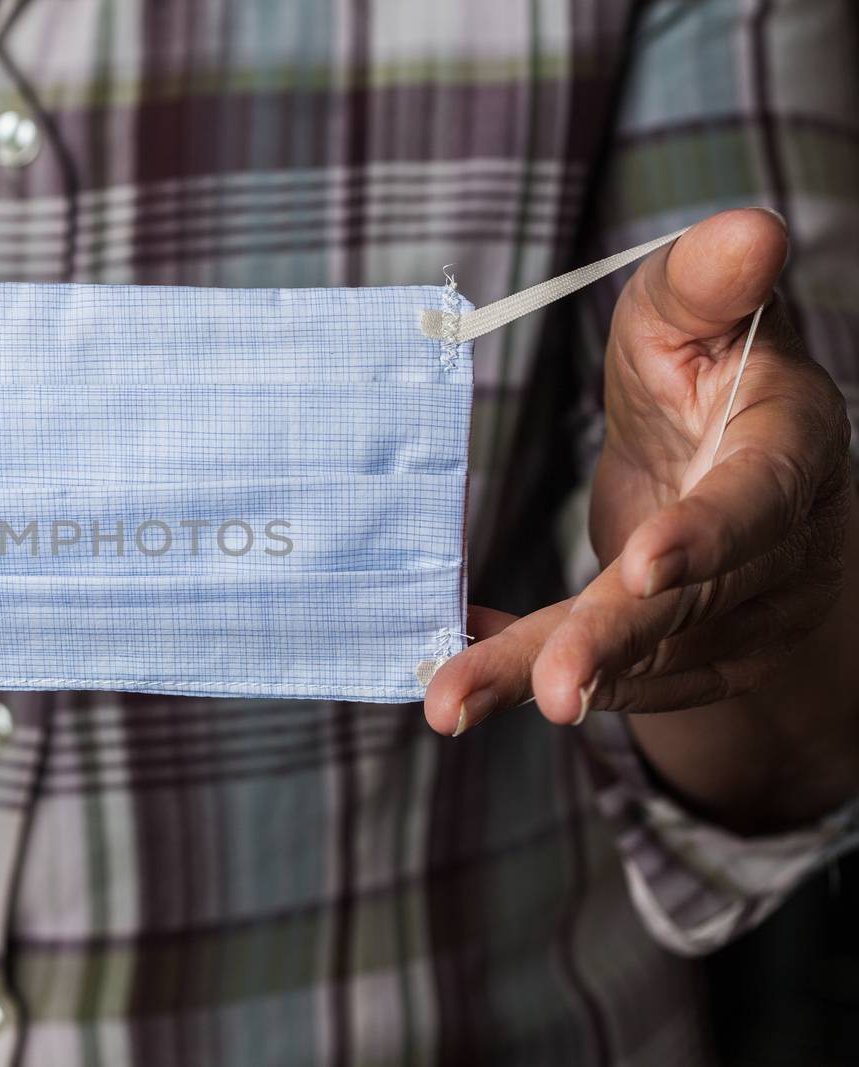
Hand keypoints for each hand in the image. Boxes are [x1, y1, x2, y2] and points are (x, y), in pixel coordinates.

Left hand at [425, 210, 855, 817]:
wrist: (747, 482)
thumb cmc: (713, 378)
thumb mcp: (702, 319)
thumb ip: (708, 286)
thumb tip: (750, 227)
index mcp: (783, 460)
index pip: (752, 504)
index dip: (706, 535)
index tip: (645, 564)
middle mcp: (761, 555)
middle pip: (683, 607)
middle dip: (612, 644)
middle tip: (556, 688)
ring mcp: (719, 618)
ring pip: (626, 659)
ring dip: (535, 679)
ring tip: (452, 703)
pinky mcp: (670, 658)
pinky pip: (587, 671)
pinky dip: (511, 671)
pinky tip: (448, 678)